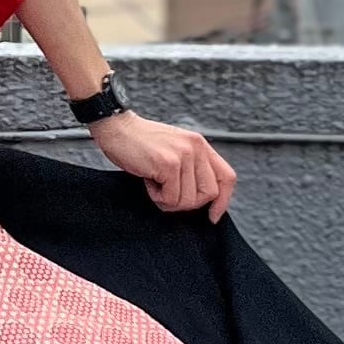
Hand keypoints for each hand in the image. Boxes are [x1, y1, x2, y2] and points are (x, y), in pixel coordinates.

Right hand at [88, 107, 236, 219]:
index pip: (227, 177)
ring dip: (168, 200)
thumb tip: (200, 198)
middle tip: (167, 193)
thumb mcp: (175, 149)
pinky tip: (148, 180)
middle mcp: (196, 148)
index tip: (212, 216)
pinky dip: (157, 196)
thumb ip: (191, 167)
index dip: (223, 201)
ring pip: (188, 200)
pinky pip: (170, 197)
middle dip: (188, 203)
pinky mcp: (168, 163)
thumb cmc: (140, 142)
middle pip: (209, 193)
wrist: (117, 127)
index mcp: (200, 145)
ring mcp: (183, 155)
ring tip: (155, 183)